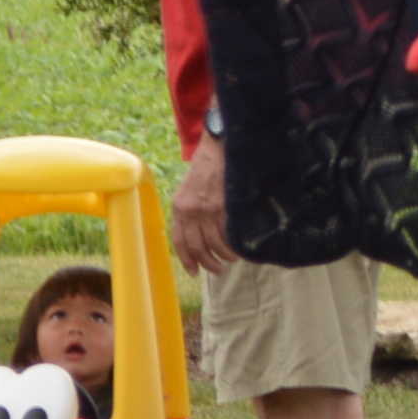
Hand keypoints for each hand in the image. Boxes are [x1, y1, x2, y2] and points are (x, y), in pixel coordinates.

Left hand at [171, 135, 233, 275]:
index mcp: (178, 206)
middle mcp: (189, 210)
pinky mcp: (223, 206)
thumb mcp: (189, 188)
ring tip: (231, 259)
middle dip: (207, 263)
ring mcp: (206, 209)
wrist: (219, 146)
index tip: (194, 271)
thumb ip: (190, 209)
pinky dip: (233, 244)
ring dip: (223, 256)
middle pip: (197, 246)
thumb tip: (198, 232)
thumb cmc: (206, 165)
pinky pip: (227, 233)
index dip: (187, 259)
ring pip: (213, 243)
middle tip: (217, 270)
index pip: (180, 240)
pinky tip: (239, 248)